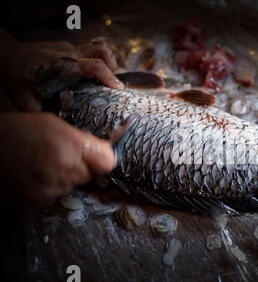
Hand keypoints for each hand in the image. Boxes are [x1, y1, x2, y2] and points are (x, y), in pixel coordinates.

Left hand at [0, 37, 124, 111]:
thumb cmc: (14, 76)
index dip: (109, 76)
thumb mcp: (26, 101)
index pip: (93, 64)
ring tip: (105, 78)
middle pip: (100, 50)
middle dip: (112, 65)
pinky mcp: (66, 46)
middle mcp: (67, 54)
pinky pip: (87, 50)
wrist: (4, 53)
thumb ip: (44, 115)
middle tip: (113, 83)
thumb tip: (61, 131)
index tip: (117, 88)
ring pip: (96, 47)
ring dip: (106, 61)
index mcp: (61, 67)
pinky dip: (94, 61)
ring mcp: (67, 47)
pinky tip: (89, 75)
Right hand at [0, 112, 114, 204]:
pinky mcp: (39, 198)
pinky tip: (36, 175)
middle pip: (88, 176)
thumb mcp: (55, 124)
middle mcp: (65, 166)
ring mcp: (52, 185)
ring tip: (43, 164)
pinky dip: (48, 189)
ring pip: (71, 187)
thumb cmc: (19, 130)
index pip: (107, 162)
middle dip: (79, 168)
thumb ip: (84, 139)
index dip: (102, 160)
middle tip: (59, 157)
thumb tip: (106, 149)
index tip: (98, 158)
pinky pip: (54, 196)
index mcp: (73, 144)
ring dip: (63, 179)